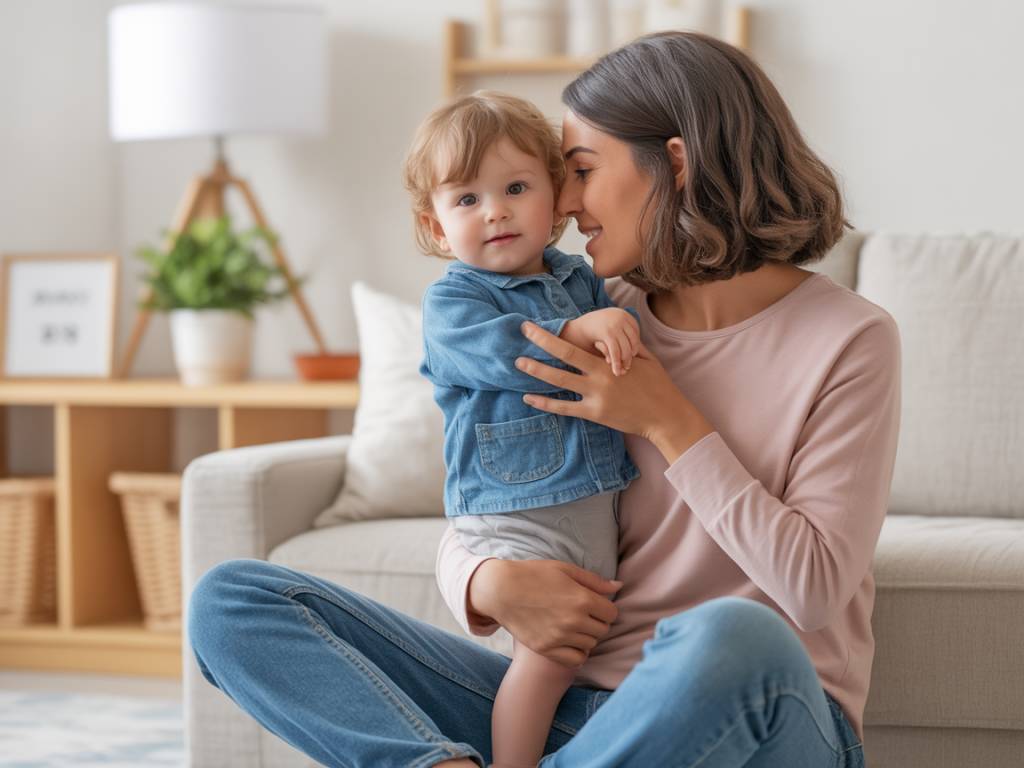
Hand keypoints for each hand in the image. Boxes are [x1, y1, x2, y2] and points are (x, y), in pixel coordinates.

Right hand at [468, 558, 621, 667]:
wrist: (501, 590)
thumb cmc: (534, 575)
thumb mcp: (565, 570)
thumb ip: (594, 581)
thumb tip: (618, 586)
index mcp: (581, 598)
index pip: (611, 613)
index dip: (605, 608)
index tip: (595, 604)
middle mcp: (573, 621)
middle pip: (602, 630)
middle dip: (597, 621)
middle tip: (583, 613)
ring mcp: (560, 637)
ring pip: (590, 644)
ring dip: (587, 636)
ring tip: (573, 625)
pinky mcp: (547, 649)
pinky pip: (576, 659)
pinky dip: (577, 652)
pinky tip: (570, 640)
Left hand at [517, 321, 715, 462]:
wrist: (666, 415)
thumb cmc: (658, 386)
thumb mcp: (645, 360)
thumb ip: (625, 348)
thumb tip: (609, 340)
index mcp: (607, 363)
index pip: (571, 347)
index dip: (548, 337)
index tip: (532, 328)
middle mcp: (598, 378)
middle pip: (561, 359)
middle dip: (540, 344)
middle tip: (522, 333)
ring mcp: (595, 397)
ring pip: (559, 383)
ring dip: (536, 372)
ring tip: (518, 363)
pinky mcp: (594, 414)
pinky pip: (564, 409)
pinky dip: (545, 404)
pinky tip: (528, 398)